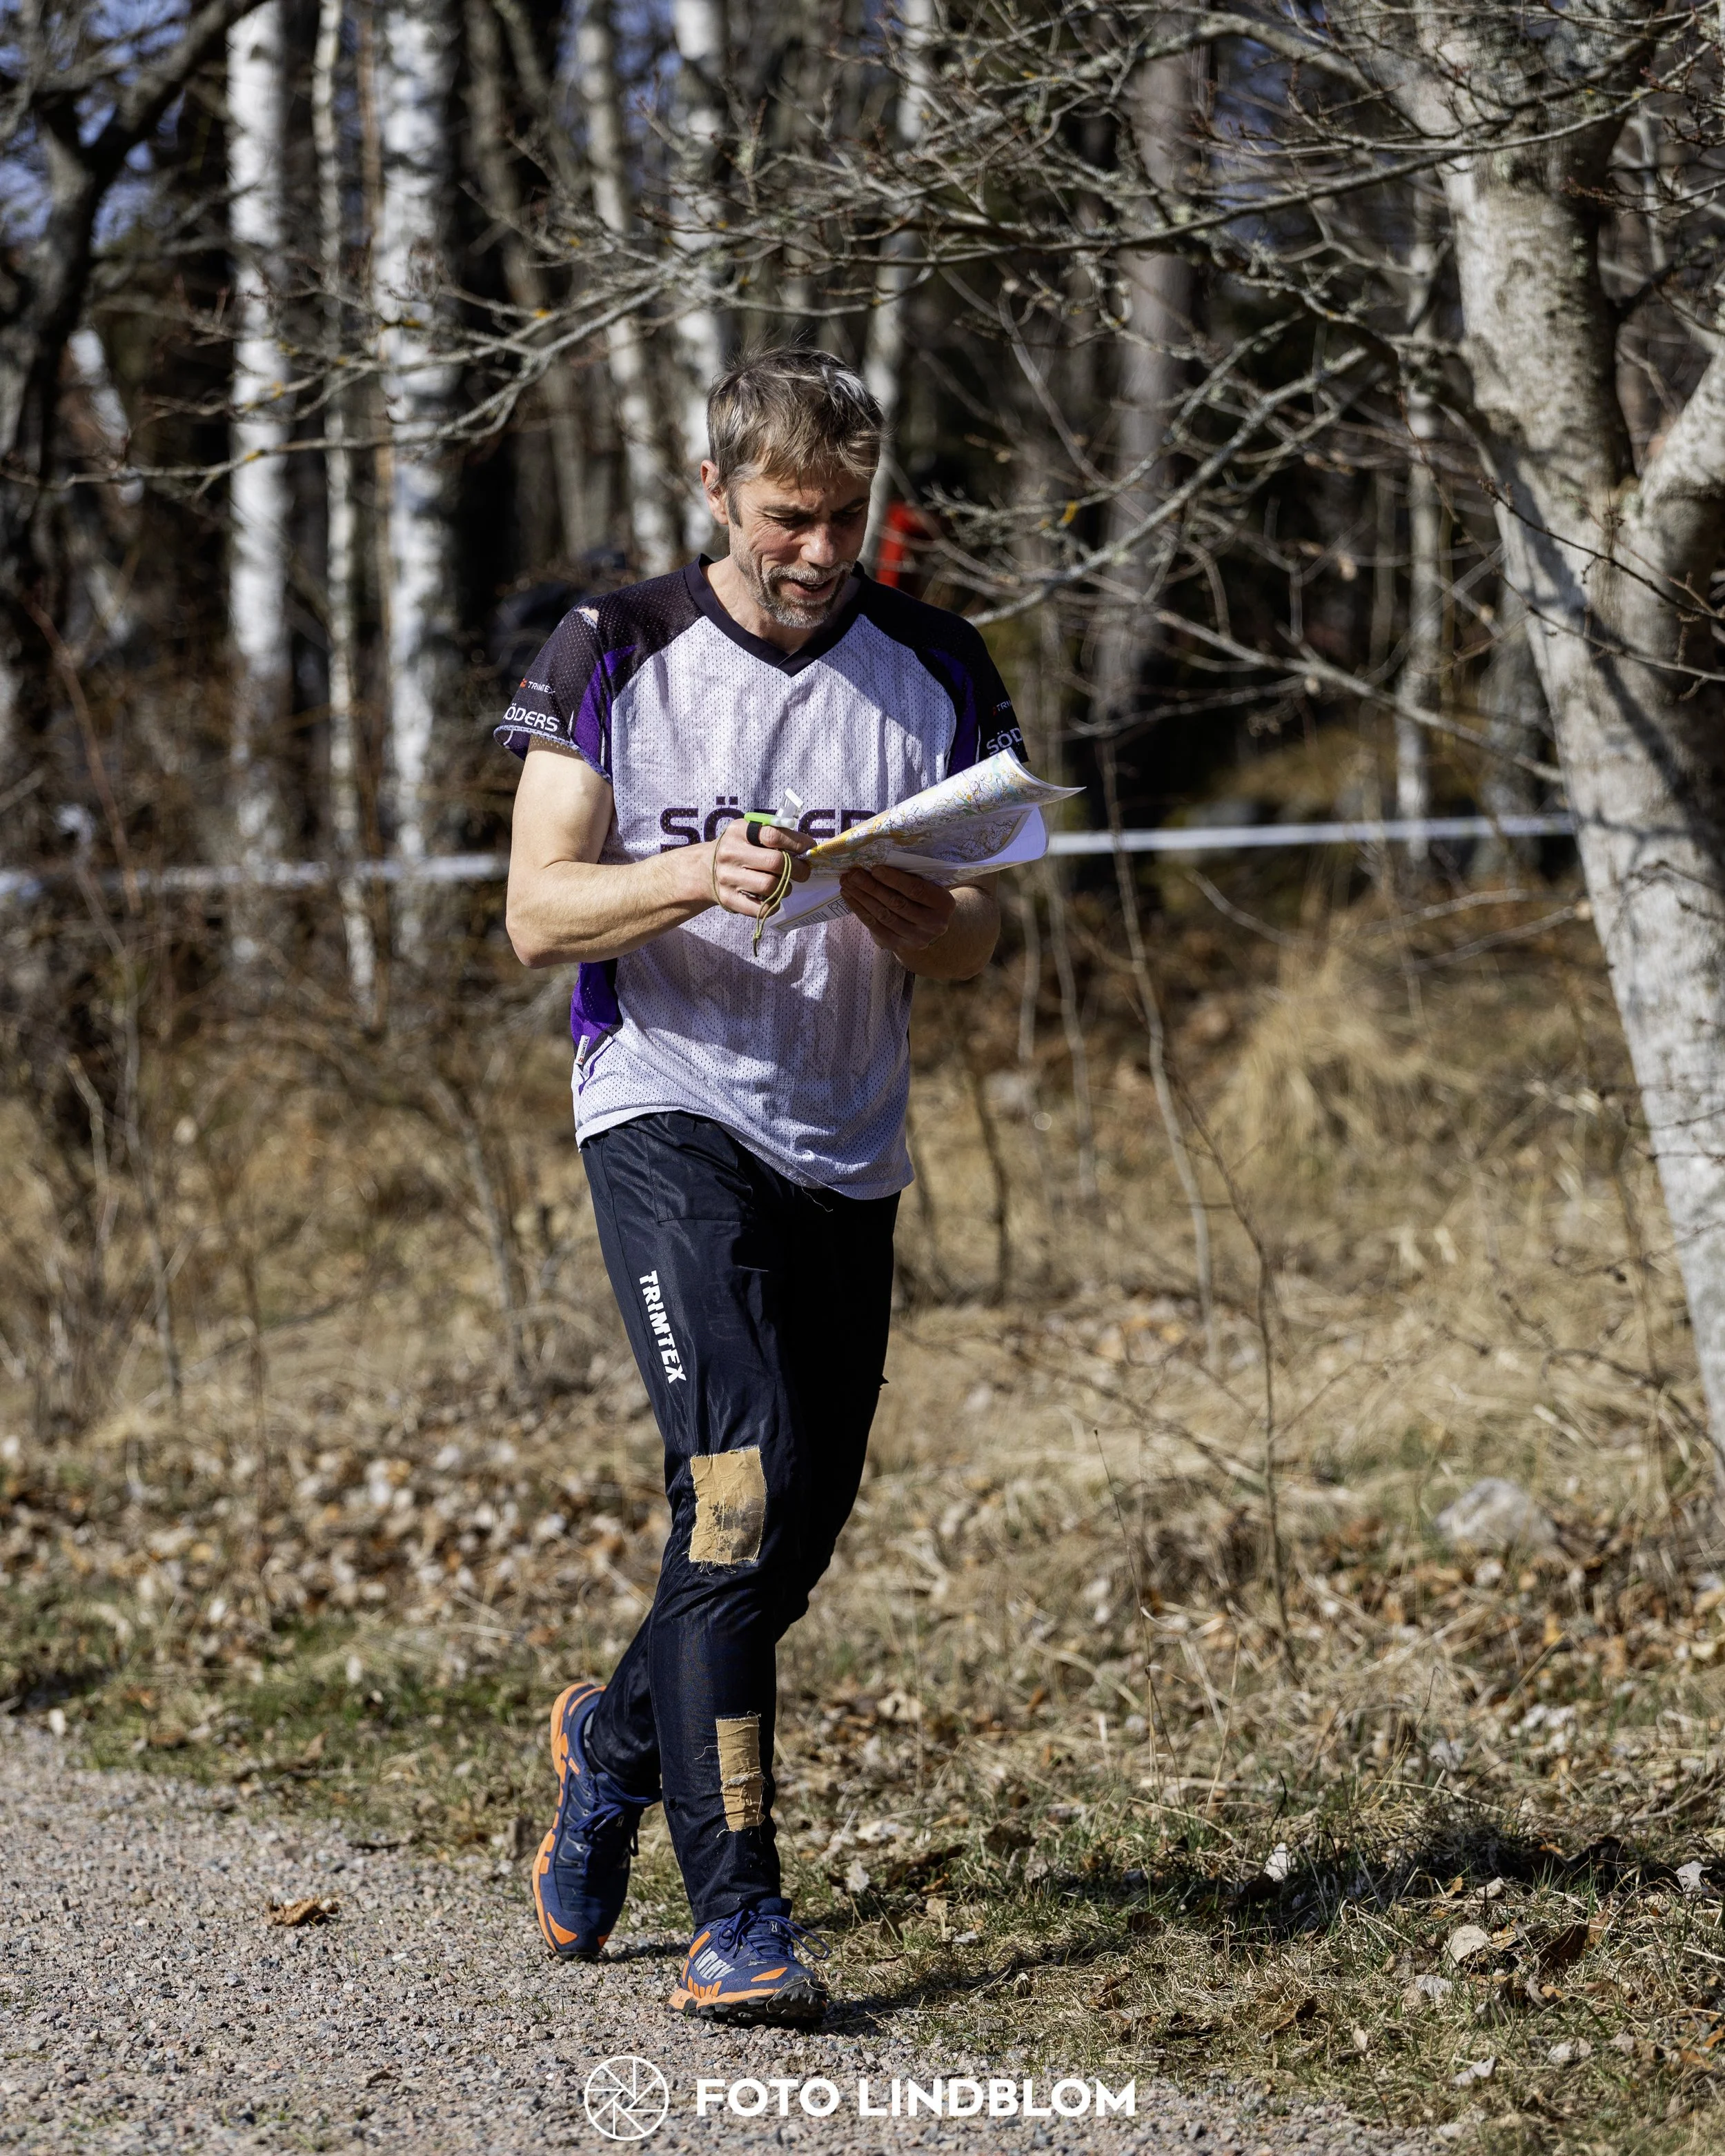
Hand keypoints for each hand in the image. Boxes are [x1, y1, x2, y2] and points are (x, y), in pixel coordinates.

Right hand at [704, 818, 813, 916]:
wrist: (704, 870)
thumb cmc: (737, 850)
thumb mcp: (748, 833)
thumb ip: (773, 836)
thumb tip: (807, 849)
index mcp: (738, 832)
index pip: (773, 835)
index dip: (797, 843)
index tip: (809, 848)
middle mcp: (730, 853)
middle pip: (776, 863)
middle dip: (798, 868)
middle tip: (804, 872)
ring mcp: (728, 878)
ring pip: (771, 886)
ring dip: (786, 887)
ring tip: (785, 884)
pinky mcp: (728, 899)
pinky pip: (761, 908)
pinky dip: (774, 904)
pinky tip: (774, 898)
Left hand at [839, 865, 956, 952]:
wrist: (929, 926)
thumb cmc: (926, 897)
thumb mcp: (929, 885)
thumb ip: (913, 876)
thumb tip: (879, 860)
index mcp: (944, 904)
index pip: (917, 890)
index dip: (895, 879)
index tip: (875, 868)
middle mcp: (933, 924)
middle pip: (897, 904)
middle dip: (872, 888)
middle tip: (853, 874)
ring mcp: (916, 938)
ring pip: (884, 916)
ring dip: (862, 898)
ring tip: (847, 883)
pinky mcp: (898, 946)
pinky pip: (875, 927)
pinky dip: (860, 910)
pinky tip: (849, 896)